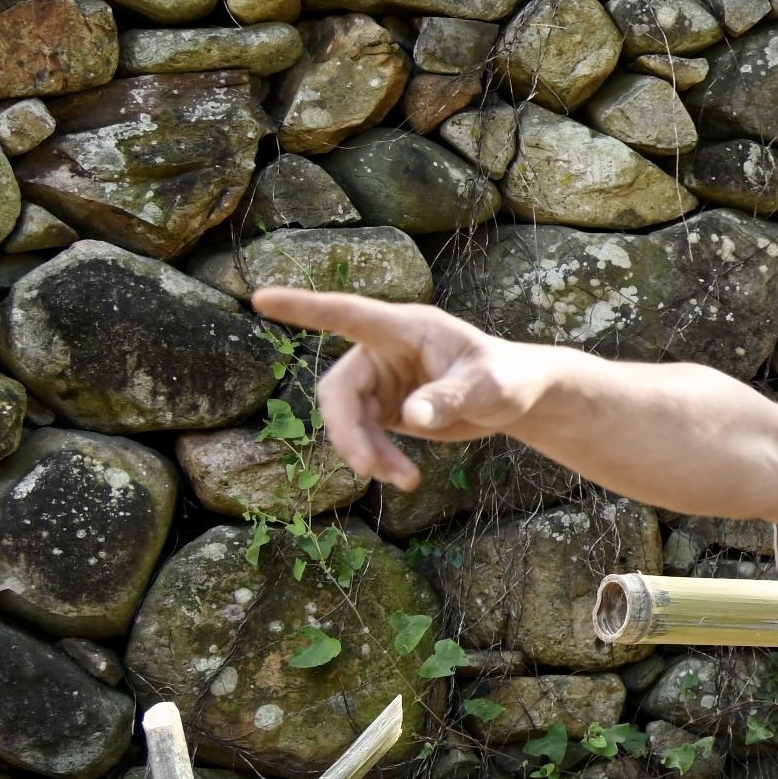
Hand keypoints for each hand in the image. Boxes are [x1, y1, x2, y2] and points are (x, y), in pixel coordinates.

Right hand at [255, 288, 555, 491]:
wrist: (516, 397)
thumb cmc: (508, 378)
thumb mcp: (490, 388)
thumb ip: (451, 399)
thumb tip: (411, 417)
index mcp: (406, 327)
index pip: (348, 313)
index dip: (304, 308)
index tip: (261, 298)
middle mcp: (382, 349)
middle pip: (339, 389)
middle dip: (350, 432)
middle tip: (373, 468)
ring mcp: (378, 379)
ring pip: (345, 418)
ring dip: (366, 452)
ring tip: (406, 480)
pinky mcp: (381, 406)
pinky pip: (360, 434)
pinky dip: (375, 457)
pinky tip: (404, 477)